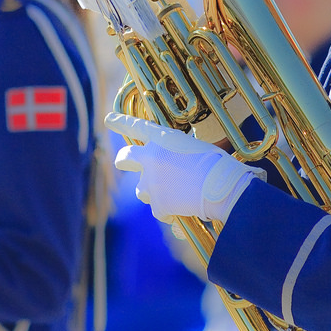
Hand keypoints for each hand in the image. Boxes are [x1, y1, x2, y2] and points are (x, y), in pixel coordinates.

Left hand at [106, 112, 260, 222]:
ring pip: (141, 190)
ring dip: (153, 192)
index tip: (108, 118)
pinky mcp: (157, 204)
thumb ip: (176, 154)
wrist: (222, 186)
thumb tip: (173, 170)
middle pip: (124, 159)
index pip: (137, 127)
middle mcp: (150, 158)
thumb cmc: (217, 165)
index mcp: (162, 139)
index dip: (121, 122)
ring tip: (176, 193)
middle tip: (124, 163)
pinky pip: (159, 211)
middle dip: (123, 161)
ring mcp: (151, 182)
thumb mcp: (195, 148)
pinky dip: (169, 212)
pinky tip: (184, 209)